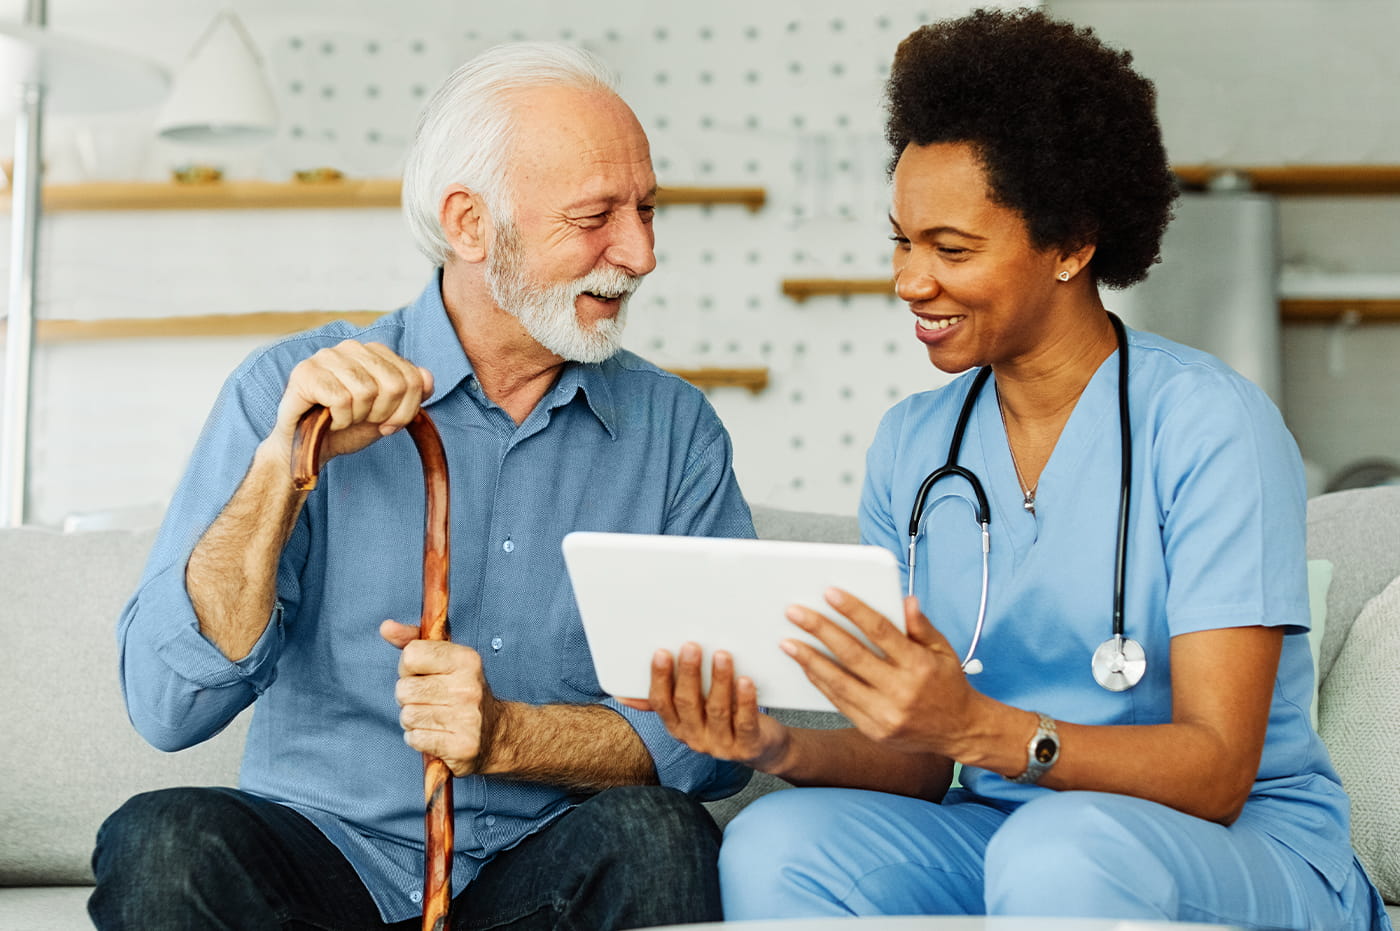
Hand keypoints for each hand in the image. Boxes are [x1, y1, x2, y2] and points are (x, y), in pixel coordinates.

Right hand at [268, 340, 433, 464]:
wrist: (308, 449)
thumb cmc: (347, 428)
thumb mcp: (388, 413)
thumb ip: (411, 394)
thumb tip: (427, 378)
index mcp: (374, 353)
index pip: (413, 378)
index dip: (405, 410)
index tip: (387, 423)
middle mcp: (351, 348)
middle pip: (394, 384)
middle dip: (383, 414)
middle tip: (363, 421)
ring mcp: (326, 357)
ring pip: (366, 391)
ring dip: (358, 417)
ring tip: (344, 418)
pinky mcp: (305, 373)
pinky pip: (341, 399)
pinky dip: (339, 419)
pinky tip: (328, 420)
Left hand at [381, 619, 502, 776]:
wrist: (497, 733)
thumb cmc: (463, 691)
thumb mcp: (446, 659)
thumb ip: (413, 641)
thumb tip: (385, 627)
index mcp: (466, 660)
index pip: (410, 655)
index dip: (409, 667)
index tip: (424, 674)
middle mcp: (469, 687)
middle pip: (403, 689)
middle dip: (409, 697)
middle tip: (429, 699)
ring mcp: (467, 718)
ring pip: (407, 716)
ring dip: (414, 720)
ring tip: (434, 717)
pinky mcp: (461, 746)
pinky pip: (414, 738)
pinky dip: (419, 738)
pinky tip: (436, 733)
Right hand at [619, 643, 790, 770]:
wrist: (764, 749)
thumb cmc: (725, 718)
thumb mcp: (693, 711)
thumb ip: (665, 699)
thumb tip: (622, 694)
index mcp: (677, 726)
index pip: (661, 703)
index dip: (660, 678)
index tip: (661, 652)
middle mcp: (695, 738)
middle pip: (687, 704)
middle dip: (688, 674)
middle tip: (691, 646)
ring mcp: (721, 745)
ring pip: (716, 710)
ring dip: (718, 680)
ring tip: (722, 655)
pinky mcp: (747, 747)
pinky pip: (744, 722)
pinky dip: (745, 701)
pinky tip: (745, 680)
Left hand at [781, 592, 974, 754]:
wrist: (962, 731)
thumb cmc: (949, 685)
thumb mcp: (944, 650)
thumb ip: (921, 626)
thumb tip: (904, 600)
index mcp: (919, 665)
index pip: (880, 631)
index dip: (853, 610)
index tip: (829, 593)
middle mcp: (901, 690)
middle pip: (853, 655)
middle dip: (820, 630)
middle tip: (795, 613)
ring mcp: (886, 714)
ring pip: (839, 682)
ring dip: (810, 660)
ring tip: (788, 642)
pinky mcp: (874, 730)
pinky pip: (840, 703)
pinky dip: (821, 683)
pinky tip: (807, 667)